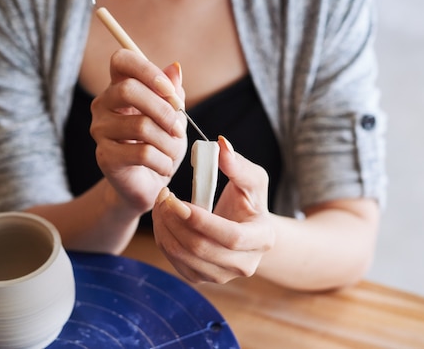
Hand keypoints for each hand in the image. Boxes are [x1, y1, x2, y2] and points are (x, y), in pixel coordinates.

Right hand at [90, 50, 187, 214]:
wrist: (148, 184)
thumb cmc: (160, 145)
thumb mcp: (173, 117)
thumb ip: (172, 93)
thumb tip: (175, 68)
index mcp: (120, 87)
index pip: (121, 60)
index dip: (147, 70)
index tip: (170, 92)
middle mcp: (103, 105)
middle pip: (128, 90)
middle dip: (163, 110)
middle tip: (179, 129)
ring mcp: (100, 131)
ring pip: (141, 125)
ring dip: (168, 142)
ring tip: (173, 153)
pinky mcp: (105, 157)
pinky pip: (143, 153)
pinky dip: (163, 161)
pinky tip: (165, 167)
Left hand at [152, 136, 274, 283]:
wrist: (247, 231)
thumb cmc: (249, 202)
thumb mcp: (252, 180)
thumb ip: (238, 164)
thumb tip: (221, 144)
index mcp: (262, 239)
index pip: (231, 237)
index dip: (202, 221)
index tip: (178, 201)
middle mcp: (244, 265)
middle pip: (202, 250)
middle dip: (176, 222)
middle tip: (163, 195)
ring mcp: (221, 276)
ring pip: (184, 257)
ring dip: (165, 228)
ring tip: (161, 202)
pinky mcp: (201, 278)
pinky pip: (175, 262)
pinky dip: (163, 238)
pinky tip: (163, 217)